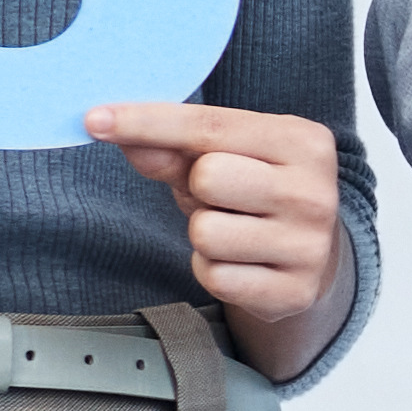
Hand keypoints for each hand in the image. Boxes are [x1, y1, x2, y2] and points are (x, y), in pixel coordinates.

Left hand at [91, 101, 349, 378]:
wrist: (315, 258)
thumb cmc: (259, 196)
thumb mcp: (224, 158)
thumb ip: (172, 147)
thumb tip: (116, 131)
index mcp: (304, 142)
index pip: (210, 125)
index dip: (147, 121)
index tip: (96, 120)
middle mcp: (315, 191)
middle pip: (208, 177)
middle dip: (198, 189)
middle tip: (223, 199)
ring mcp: (309, 246)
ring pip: (206, 232)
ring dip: (203, 234)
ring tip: (233, 232)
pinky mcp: (294, 291)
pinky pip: (214, 276)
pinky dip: (213, 269)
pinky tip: (240, 263)